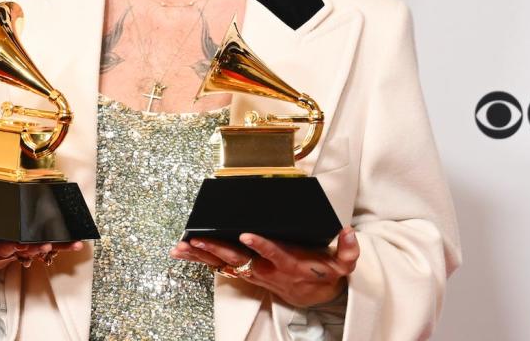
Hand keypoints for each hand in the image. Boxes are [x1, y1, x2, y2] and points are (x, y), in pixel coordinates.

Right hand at [0, 223, 83, 278]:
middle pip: (3, 247)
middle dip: (10, 245)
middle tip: (16, 243)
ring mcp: (16, 246)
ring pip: (28, 246)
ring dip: (39, 245)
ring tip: (47, 243)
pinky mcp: (33, 242)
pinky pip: (51, 244)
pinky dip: (64, 243)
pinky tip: (77, 241)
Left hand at [169, 227, 358, 306]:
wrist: (316, 296)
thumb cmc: (325, 273)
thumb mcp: (344, 265)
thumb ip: (348, 251)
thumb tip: (349, 233)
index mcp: (289, 263)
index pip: (273, 253)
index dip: (260, 245)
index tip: (246, 234)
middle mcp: (268, 270)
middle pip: (240, 259)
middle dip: (217, 249)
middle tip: (197, 240)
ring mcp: (256, 273)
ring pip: (225, 264)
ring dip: (202, 257)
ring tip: (180, 247)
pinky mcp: (248, 274)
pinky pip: (221, 267)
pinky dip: (202, 260)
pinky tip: (184, 253)